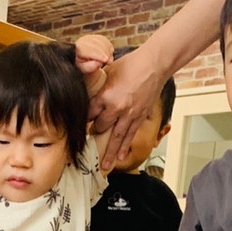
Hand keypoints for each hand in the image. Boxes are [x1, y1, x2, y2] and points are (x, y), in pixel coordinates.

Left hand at [74, 32, 112, 98]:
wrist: (82, 59)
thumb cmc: (83, 65)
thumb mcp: (84, 69)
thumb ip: (90, 67)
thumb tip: (99, 62)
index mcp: (77, 49)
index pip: (89, 50)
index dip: (99, 55)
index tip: (106, 60)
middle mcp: (83, 41)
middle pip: (96, 44)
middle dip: (105, 52)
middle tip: (110, 62)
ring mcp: (90, 37)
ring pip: (102, 41)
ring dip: (108, 50)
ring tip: (109, 60)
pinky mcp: (96, 37)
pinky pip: (105, 40)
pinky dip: (109, 46)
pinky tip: (110, 54)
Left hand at [88, 46, 164, 169]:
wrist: (154, 64)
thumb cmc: (131, 64)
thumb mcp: (108, 71)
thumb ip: (97, 83)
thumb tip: (85, 90)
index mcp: (106, 95)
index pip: (89, 114)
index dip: (83, 120)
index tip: (77, 127)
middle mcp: (117, 107)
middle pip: (100, 127)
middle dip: (95, 133)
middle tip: (89, 140)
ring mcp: (129, 114)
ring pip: (116, 138)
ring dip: (110, 153)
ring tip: (105, 167)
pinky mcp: (139, 117)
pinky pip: (130, 135)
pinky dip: (125, 146)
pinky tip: (120, 157)